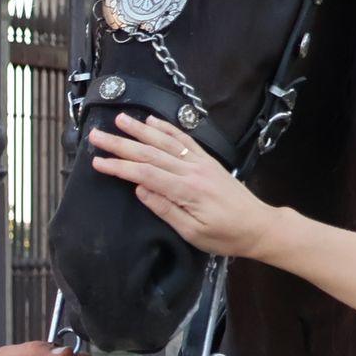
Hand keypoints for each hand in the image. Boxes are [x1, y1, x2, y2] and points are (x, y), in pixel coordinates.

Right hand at [87, 114, 279, 258]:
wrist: (259, 226)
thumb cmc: (225, 236)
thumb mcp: (193, 233)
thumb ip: (166, 209)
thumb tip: (140, 189)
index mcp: (187, 190)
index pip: (145, 173)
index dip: (119, 167)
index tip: (97, 161)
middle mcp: (193, 170)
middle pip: (150, 153)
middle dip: (121, 143)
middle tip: (97, 135)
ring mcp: (201, 162)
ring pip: (165, 141)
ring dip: (140, 129)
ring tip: (120, 119)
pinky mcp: (208, 160)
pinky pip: (184, 140)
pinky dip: (167, 128)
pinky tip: (152, 121)